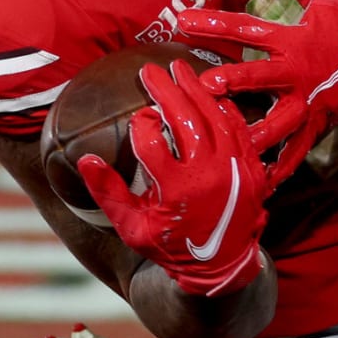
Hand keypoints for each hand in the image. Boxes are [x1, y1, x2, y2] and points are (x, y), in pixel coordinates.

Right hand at [77, 59, 268, 296]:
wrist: (221, 267)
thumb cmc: (170, 247)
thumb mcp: (132, 228)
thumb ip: (108, 193)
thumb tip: (85, 158)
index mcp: (176, 190)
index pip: (150, 140)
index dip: (140, 124)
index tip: (138, 118)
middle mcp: (208, 176)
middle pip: (185, 118)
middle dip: (165, 89)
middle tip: (150, 70)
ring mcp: (235, 170)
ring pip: (214, 116)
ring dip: (195, 90)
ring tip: (179, 70)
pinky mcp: (252, 169)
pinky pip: (240, 128)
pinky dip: (224, 108)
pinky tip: (210, 93)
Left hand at [178, 0, 337, 183]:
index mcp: (294, 39)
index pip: (247, 30)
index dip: (214, 25)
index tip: (183, 22)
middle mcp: (298, 72)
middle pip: (259, 77)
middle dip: (231, 81)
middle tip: (203, 85)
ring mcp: (309, 100)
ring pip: (278, 121)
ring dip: (253, 133)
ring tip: (229, 145)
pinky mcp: (319, 120)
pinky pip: (300, 147)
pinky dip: (285, 164)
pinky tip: (265, 180)